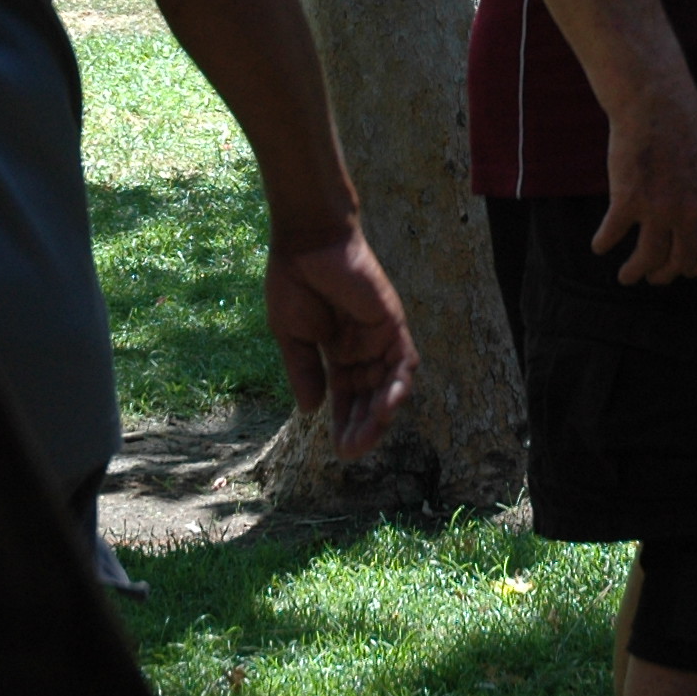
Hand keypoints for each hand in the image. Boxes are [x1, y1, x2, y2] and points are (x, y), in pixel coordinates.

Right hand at [264, 227, 418, 458]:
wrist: (307, 244)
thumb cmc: (294, 282)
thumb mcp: (292, 336)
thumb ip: (304, 370)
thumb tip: (312, 410)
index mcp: (337, 354)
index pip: (347, 397)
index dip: (344, 423)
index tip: (339, 450)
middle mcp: (363, 349)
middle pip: (370, 396)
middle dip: (364, 426)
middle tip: (353, 451)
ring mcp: (380, 337)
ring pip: (390, 384)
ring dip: (381, 413)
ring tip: (367, 437)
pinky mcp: (393, 322)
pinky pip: (404, 359)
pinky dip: (399, 384)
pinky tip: (388, 406)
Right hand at [596, 76, 696, 284]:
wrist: (654, 100)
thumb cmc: (681, 124)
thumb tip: (696, 221)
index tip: (686, 272)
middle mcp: (690, 210)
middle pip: (679, 260)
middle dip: (664, 275)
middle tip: (652, 277)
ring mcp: (659, 207)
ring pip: (647, 259)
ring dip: (635, 272)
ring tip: (626, 277)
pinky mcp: (627, 199)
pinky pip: (612, 235)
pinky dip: (603, 244)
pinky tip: (599, 245)